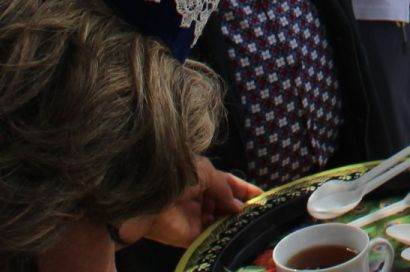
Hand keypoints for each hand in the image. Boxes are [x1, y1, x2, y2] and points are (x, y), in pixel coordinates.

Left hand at [113, 156, 257, 248]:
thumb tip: (238, 206)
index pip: (229, 184)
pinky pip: (212, 238)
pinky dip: (224, 237)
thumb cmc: (175, 176)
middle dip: (243, 208)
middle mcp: (201, 198)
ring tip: (254, 224)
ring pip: (222, 222)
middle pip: (227, 205)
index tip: (262, 196)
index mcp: (203, 179)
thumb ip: (224, 187)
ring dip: (236, 223)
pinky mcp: (191, 236)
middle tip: (261, 213)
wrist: (147, 198)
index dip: (246, 190)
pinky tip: (238, 235)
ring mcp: (196, 218)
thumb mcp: (205, 172)